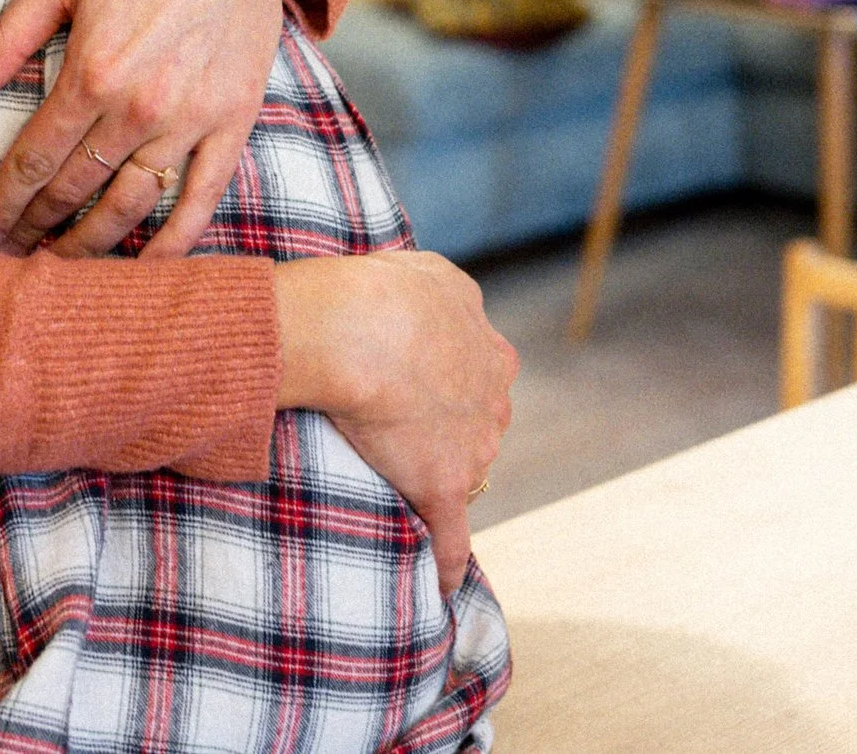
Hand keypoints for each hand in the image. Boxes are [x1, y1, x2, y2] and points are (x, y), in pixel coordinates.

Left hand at [0, 0, 316, 257]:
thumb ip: (7, 38)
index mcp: (91, 72)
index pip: (32, 160)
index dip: (1, 205)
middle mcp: (140, 108)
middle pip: (74, 191)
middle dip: (34, 230)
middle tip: (8, 258)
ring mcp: (191, 122)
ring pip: (130, 206)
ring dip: (90, 245)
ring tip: (60, 267)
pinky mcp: (233, 124)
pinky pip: (201, 199)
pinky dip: (174, 242)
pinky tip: (146, 266)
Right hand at [275, 251, 516, 594]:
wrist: (362, 329)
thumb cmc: (381, 292)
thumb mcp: (428, 272)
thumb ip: (440, 293)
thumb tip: (428, 298)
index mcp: (490, 349)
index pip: (478, 379)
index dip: (446, 386)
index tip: (416, 391)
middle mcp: (495, 398)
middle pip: (479, 427)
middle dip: (450, 433)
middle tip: (399, 434)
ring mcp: (474, 448)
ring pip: (466, 474)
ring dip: (439, 487)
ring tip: (399, 496)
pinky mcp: (445, 487)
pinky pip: (451, 539)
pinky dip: (446, 563)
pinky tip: (439, 585)